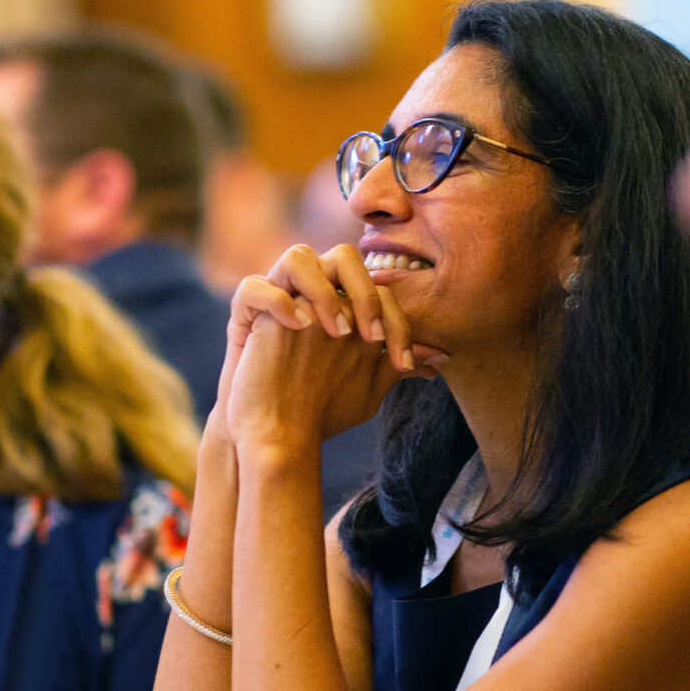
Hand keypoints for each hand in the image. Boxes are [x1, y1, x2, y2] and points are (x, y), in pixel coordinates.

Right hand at [217, 245, 442, 449]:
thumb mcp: (367, 386)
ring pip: (297, 257)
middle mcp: (314, 296)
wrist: (274, 433)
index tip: (402, 365)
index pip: (379, 290)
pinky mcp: (248, 316)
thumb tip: (441, 358)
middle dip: (364, 292)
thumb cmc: (320, 408)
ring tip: (333, 331)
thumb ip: (397, 364)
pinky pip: (254, 287)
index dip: (397, 322)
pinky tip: (295, 327)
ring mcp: (280, 300)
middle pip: (343, 258)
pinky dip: (276, 301)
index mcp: (344, 304)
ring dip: (320, 290)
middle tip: (368, 338)